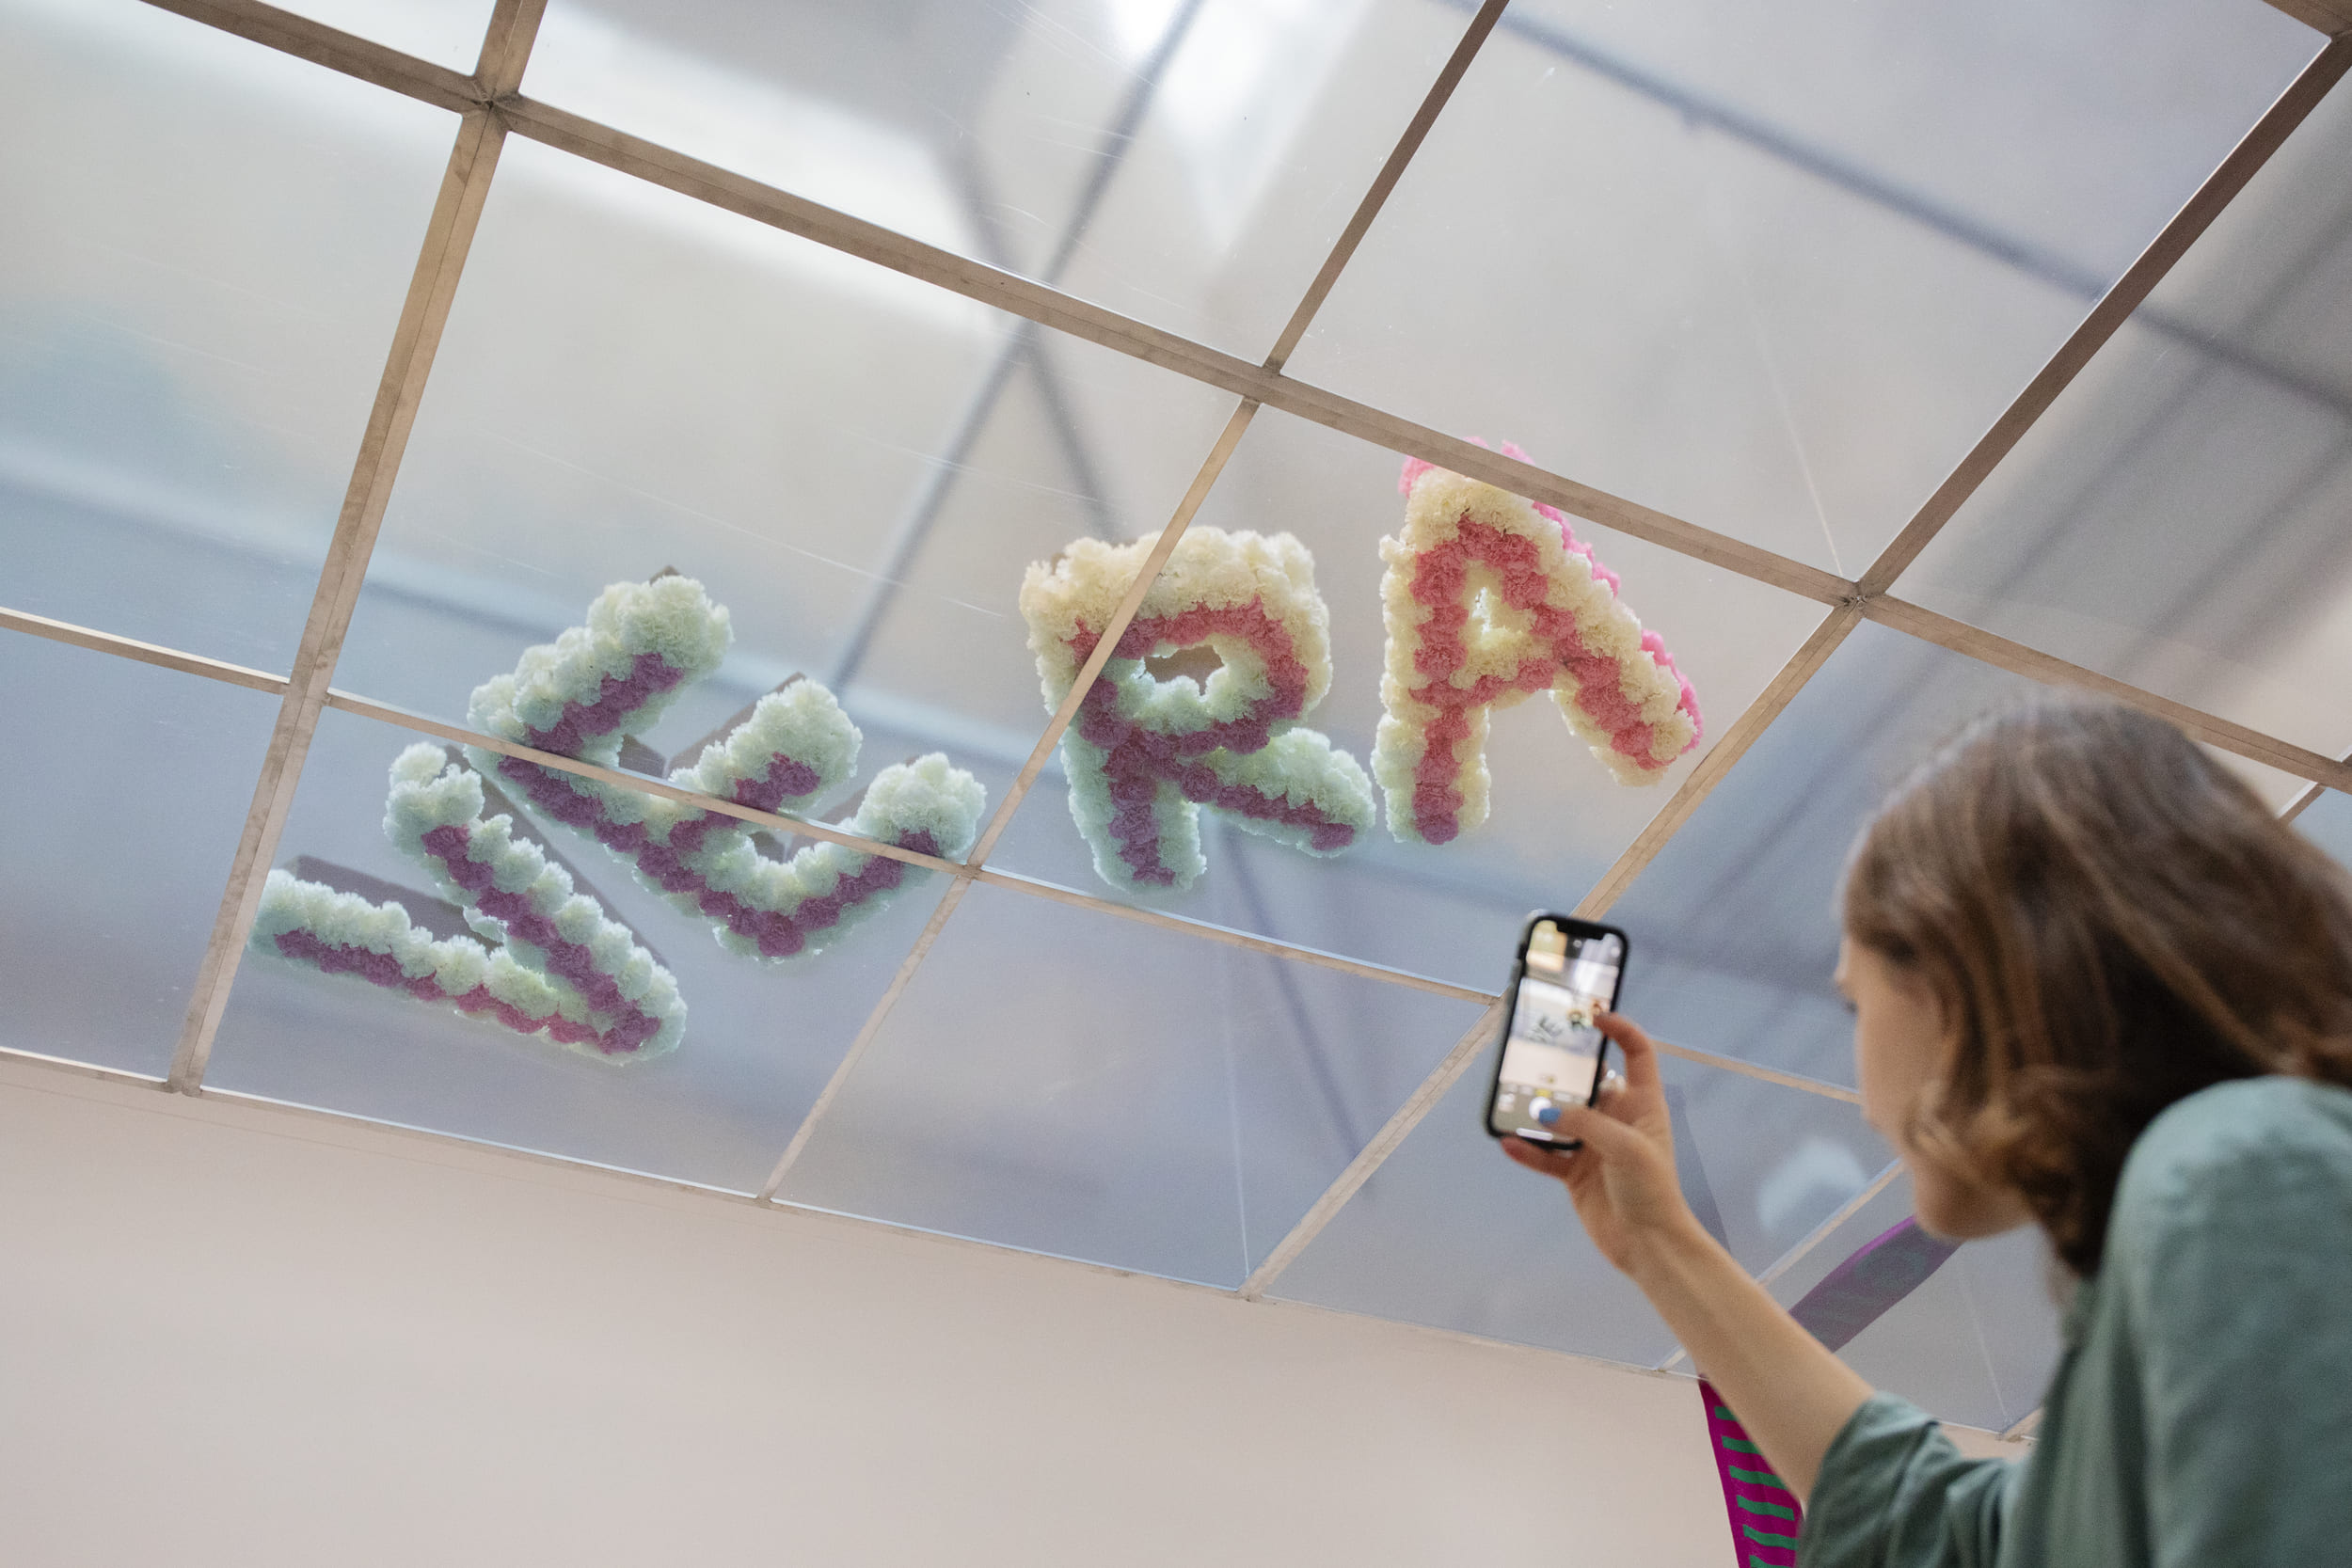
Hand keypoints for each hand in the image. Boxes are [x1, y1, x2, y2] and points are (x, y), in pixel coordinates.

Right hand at [1500, 1011, 1698, 1274]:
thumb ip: (1584, 1124)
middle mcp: (1616, 1119)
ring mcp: (1594, 1146)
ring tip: (1509, 1096)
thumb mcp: (1625, 1148)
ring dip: (1537, 1110)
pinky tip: (1506, 1142)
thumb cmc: (1650, 1188)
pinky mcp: (1574, 1173)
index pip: (1637, 1054)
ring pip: (1560, 1118)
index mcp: (1641, 1105)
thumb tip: (1542, 1112)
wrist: (1648, 1244)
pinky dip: (1527, 1149)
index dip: (1621, 1031)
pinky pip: (1545, 1155)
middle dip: (1561, 1069)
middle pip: (1588, 1082)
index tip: (1594, 1017)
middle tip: (1532, 1052)